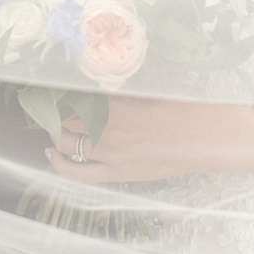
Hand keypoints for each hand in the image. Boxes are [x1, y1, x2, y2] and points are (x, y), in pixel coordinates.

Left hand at [44, 97, 253, 182]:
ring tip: (51, 123)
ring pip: (66, 142)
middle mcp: (108, 126)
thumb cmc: (184, 107)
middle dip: (53, 109)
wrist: (206, 137)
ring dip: (54, 131)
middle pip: (65, 116)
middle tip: (47, 102)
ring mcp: (111, 151)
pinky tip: (50, 154)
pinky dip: (60, 164)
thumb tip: (98, 81)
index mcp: (115, 101)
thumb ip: (121, 88)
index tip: (50, 84)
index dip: (58, 89)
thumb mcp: (149, 89)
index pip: (73, 94)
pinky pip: (79, 173)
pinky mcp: (117, 172)